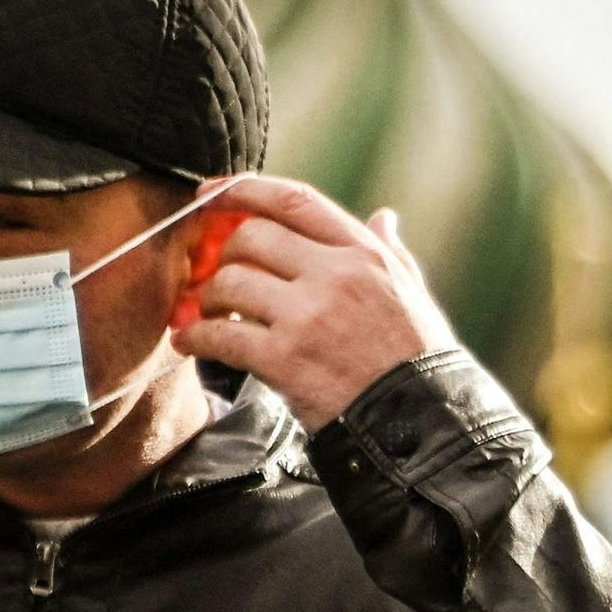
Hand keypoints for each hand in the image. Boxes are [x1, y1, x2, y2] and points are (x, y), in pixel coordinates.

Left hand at [173, 175, 458, 430]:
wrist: (421, 421)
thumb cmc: (418, 358)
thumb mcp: (413, 294)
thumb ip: (392, 252)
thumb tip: (384, 217)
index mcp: (365, 254)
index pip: (294, 201)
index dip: (245, 190)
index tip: (212, 194)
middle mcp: (335, 275)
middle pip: (252, 237)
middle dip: (224, 254)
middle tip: (218, 277)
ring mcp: (308, 316)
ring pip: (229, 282)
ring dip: (207, 299)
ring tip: (208, 316)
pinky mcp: (285, 358)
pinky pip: (219, 335)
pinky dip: (195, 338)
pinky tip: (190, 343)